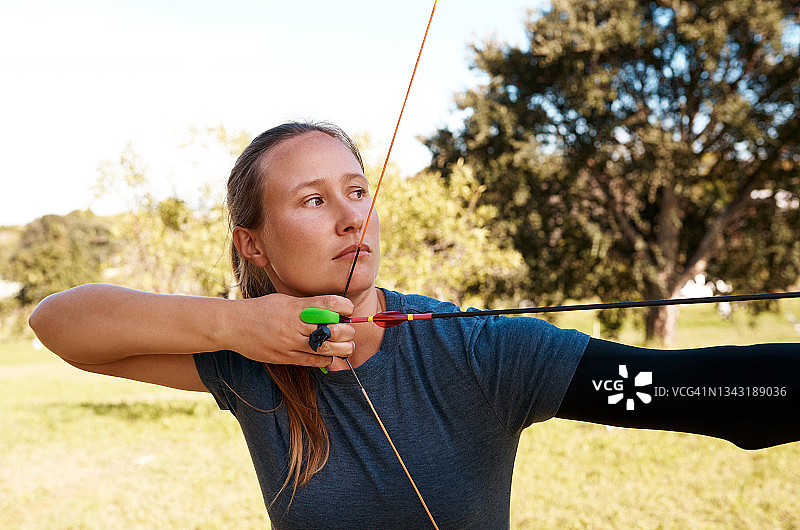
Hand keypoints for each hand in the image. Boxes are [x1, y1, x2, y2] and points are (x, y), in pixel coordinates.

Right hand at [224, 293, 354, 366]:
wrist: (232, 325)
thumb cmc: (260, 309)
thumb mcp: (284, 300)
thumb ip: (306, 305)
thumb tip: (331, 309)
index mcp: (295, 307)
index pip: (328, 305)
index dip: (344, 307)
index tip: (348, 309)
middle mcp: (294, 324)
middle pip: (332, 329)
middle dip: (347, 330)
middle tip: (349, 330)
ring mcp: (289, 343)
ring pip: (326, 348)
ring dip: (342, 348)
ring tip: (347, 346)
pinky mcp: (284, 358)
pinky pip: (312, 361)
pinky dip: (325, 359)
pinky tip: (329, 355)